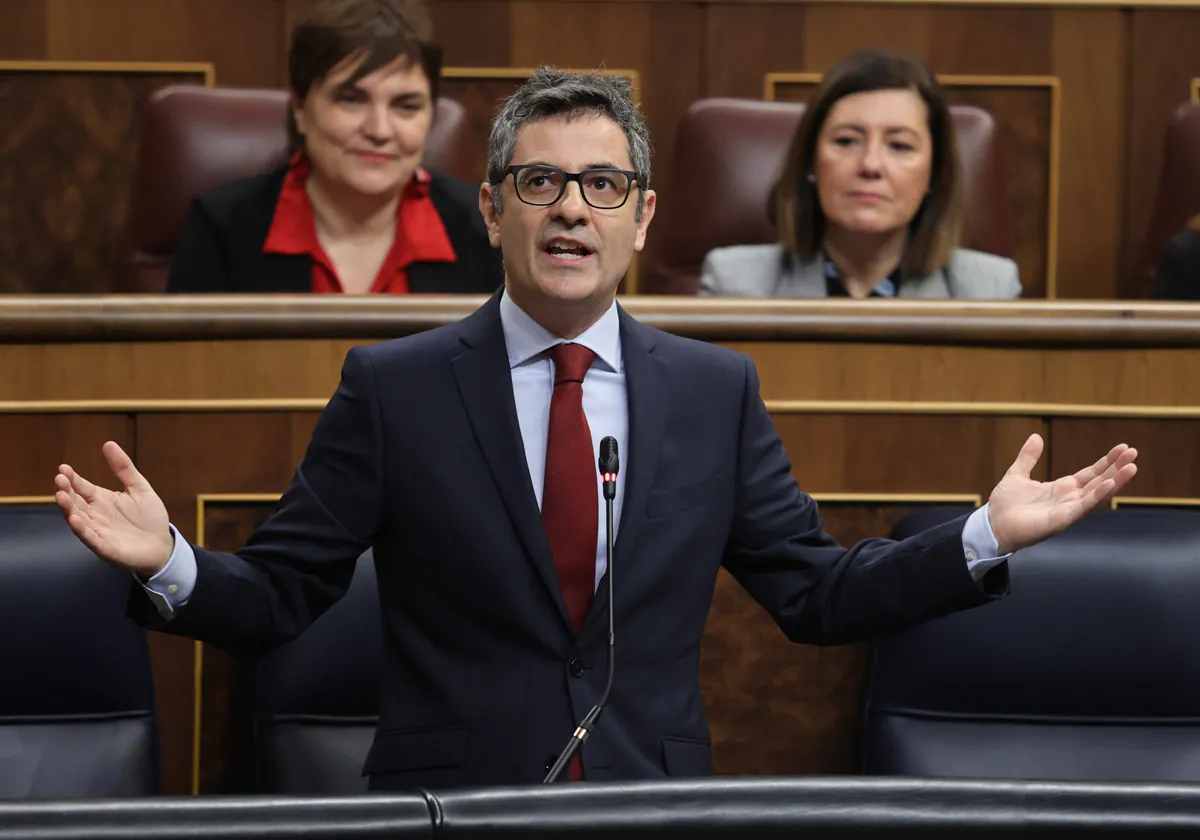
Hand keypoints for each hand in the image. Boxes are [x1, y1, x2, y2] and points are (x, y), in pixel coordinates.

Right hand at [54, 441, 173, 576]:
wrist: (162, 545)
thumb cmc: (149, 518)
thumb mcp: (140, 488)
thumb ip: (124, 468)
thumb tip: (108, 443)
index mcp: (102, 500)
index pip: (82, 487)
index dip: (72, 479)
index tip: (63, 468)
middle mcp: (95, 515)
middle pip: (75, 502)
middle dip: (66, 491)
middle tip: (59, 479)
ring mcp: (98, 531)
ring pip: (78, 519)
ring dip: (69, 508)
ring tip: (60, 496)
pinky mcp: (105, 547)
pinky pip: (90, 538)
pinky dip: (82, 530)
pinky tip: (75, 519)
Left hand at [987, 434, 1137, 554]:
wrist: (992, 524)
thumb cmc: (1005, 504)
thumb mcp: (1017, 474)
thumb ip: (1028, 457)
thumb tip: (1036, 436)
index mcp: (1062, 488)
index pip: (1091, 473)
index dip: (1106, 462)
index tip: (1122, 448)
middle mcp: (1069, 499)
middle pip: (1099, 481)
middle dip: (1117, 468)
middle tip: (1134, 453)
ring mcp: (1068, 510)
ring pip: (1097, 494)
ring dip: (1115, 481)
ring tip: (1132, 467)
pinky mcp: (1061, 520)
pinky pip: (1083, 507)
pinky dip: (1097, 496)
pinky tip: (1111, 485)